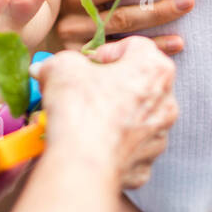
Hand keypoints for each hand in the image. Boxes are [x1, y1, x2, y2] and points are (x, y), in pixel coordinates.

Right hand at [37, 37, 177, 188]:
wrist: (83, 165)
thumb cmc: (80, 109)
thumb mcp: (62, 68)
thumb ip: (59, 61)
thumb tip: (45, 68)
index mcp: (155, 69)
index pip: (135, 46)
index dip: (106, 51)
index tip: (86, 64)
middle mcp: (166, 102)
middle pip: (138, 82)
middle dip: (111, 83)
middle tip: (82, 88)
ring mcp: (159, 136)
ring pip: (136, 116)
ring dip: (114, 114)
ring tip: (84, 117)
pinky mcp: (147, 163)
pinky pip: (129, 146)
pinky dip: (112, 143)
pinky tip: (90, 142)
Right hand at [52, 0, 193, 55]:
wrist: (45, 49)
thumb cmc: (77, 4)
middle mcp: (71, 4)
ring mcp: (76, 31)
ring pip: (122, 19)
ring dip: (158, 10)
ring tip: (187, 0)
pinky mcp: (86, 55)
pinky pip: (125, 49)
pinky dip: (153, 45)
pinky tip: (179, 40)